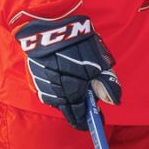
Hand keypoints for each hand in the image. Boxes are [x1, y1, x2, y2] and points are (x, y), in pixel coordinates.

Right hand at [14, 12, 119, 130]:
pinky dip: (58, 89)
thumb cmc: (78, 44)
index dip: (87, 121)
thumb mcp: (99, 63)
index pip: (79, 116)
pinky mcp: (34, 80)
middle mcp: (55, 95)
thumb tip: (113, 102)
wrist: (50, 27)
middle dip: (79, 108)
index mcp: (72, 93)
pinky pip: (49, 91)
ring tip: (76, 81)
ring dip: (68, 97)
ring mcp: (43, 88)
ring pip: (59, 100)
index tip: (96, 120)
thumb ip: (106, 85)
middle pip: (69, 110)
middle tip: (89, 98)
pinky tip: (63, 76)